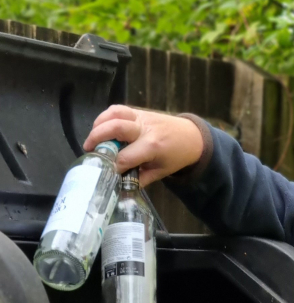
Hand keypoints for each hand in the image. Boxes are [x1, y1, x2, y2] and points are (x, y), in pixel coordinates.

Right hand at [83, 105, 203, 186]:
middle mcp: (145, 129)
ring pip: (115, 113)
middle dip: (98, 138)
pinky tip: (100, 128)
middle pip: (116, 128)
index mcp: (153, 146)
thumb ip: (141, 179)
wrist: (192, 137)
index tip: (106, 172)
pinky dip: (105, 116)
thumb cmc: (176, 156)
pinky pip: (118, 109)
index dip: (114, 165)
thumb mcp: (161, 172)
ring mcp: (142, 117)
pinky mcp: (139, 111)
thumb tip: (120, 187)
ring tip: (92, 138)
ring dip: (99, 124)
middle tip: (89, 150)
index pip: (126, 156)